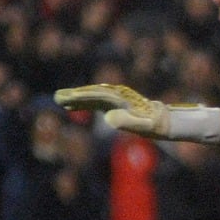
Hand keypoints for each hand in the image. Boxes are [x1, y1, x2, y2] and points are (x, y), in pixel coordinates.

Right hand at [54, 83, 169, 137]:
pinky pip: (93, 101)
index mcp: (123, 101)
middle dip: (76, 95)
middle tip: (58, 97)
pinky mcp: (112, 104)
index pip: (100, 97)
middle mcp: (117, 96)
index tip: (71, 98)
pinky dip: (81, 103)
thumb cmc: (153, 124)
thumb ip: (129, 122)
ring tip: (59, 100)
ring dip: (76, 98)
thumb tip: (109, 118)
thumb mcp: (145, 126)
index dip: (85, 97)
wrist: (161, 119)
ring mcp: (113, 99)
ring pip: (91, 96)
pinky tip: (69, 107)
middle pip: (93, 94)